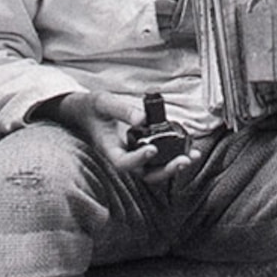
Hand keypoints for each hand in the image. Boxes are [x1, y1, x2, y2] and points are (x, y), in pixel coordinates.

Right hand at [45, 87, 197, 183]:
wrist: (84, 113)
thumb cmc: (91, 108)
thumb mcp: (103, 103)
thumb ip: (122, 110)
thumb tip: (144, 118)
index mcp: (109, 150)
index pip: (124, 163)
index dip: (138, 159)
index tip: (152, 149)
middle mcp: (123, 158)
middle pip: (145, 174)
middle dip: (166, 170)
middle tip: (184, 160)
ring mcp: (133, 156)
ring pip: (155, 170)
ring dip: (174, 166)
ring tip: (192, 156)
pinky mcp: (141, 151)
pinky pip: (158, 159)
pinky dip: (173, 155)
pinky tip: (188, 147)